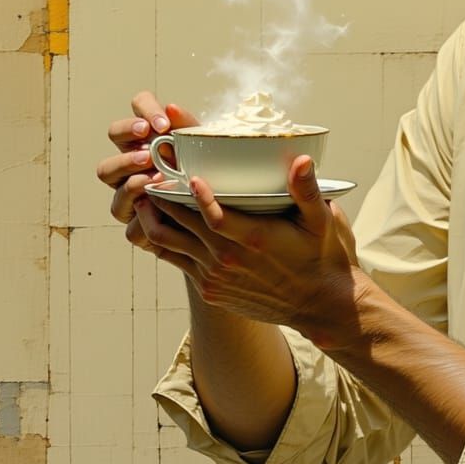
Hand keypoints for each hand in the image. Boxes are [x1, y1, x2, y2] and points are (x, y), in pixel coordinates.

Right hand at [96, 91, 198, 254]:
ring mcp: (127, 186)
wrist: (216, 221)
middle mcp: (133, 155)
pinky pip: (123, 210)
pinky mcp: (134, 222)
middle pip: (113, 132)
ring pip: (106, 171)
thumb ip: (189, 130)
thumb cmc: (207, 178)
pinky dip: (140, 211)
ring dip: (128, 170)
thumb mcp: (203, 153)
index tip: (163, 125)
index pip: (140, 105)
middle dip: (128, 135)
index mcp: (152, 133)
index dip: (145, 109)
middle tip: (150, 152)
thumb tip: (172, 108)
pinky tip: (156, 207)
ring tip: (154, 177)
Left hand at [133, 154, 363, 346]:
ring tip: (144, 196)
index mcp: (255, 239)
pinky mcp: (209, 290)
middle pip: (181, 225)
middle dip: (163, 197)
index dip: (196, 196)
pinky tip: (156, 224)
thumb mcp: (321, 221)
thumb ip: (307, 190)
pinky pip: (175, 262)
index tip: (187, 176)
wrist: (317, 304)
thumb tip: (302, 159)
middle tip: (151, 173)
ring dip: (153, 219)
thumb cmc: (319, 256)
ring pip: (168, 244)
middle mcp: (228, 260)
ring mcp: (215, 277)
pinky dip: (161, 241)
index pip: (214, 217)